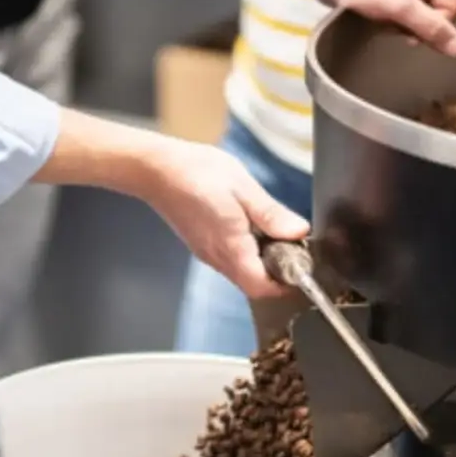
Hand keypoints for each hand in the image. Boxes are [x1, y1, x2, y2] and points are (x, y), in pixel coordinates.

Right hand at [133, 137, 309, 297]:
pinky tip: (250, 225)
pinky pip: (231, 260)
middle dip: (276, 271)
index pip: (262, 287)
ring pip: (242, 273)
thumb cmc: (196, 172)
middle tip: (290, 242)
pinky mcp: (202, 245)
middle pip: (253, 284)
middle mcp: (218, 258)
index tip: (300, 262)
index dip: (285, 282)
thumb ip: (271, 214)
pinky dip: (247, 252)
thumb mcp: (243, 187)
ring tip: (271, 230)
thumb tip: (299, 232)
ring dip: (262, 261)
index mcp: (231, 247)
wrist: (156, 169)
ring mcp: (208, 254)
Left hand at [323, 0, 455, 57]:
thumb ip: (431, 28)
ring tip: (383, 19)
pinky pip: (403, 12)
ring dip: (402, 24)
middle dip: (416, 24)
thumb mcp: (400, 7)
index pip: (454, 7)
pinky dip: (392, 20)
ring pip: (419, 16)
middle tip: (394, 23)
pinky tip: (378, 18)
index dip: (435, 25)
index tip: (411, 30)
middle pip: (437, 12)